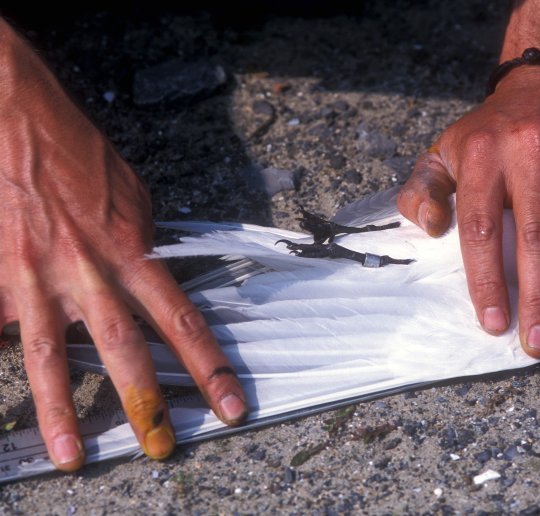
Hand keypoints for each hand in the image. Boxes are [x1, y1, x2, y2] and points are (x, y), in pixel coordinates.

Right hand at [0, 20, 246, 469]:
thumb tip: (152, 273)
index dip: (210, 369)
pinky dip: (4, 361)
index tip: (230, 405)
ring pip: (51, 357)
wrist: (15, 120)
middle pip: (125, 351)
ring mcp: (36, 279)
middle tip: (163, 448)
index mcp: (132, 252)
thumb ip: (142, 243)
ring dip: (65, 412)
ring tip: (74, 455)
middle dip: (146, 405)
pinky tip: (12, 408)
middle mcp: (89, 273)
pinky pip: (1, 331)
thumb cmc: (77, 154)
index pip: (183, 323)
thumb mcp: (132, 196)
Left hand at [397, 66, 539, 356]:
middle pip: (537, 236)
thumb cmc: (494, 130)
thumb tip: (431, 227)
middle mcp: (531, 151)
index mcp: (483, 154)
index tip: (494, 323)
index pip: (482, 228)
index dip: (489, 280)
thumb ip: (425, 189)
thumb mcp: (447, 149)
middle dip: (538, 297)